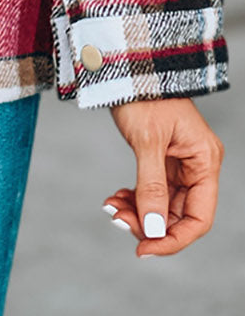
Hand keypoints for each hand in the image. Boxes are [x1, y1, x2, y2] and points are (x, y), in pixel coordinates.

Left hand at [102, 97, 223, 256]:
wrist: (127, 65)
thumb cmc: (143, 94)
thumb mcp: (147, 141)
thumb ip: (151, 186)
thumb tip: (152, 230)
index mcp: (205, 160)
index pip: (199, 218)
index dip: (173, 239)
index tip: (144, 249)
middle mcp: (197, 165)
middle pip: (179, 214)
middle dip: (148, 223)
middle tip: (117, 219)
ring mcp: (180, 163)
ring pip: (162, 205)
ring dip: (138, 212)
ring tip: (111, 207)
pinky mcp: (162, 159)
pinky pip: (152, 190)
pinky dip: (135, 198)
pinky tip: (115, 198)